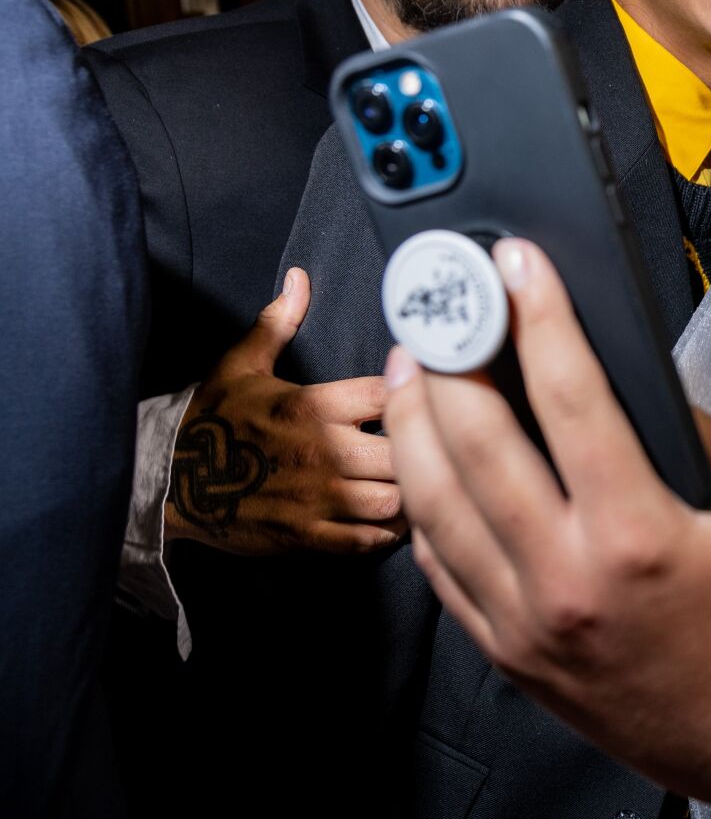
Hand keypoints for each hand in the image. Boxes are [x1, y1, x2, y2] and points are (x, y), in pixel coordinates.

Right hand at [167, 267, 400, 554]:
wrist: (166, 485)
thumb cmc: (211, 420)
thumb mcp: (239, 364)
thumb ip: (278, 322)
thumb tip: (300, 277)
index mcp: (314, 404)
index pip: (391, 392)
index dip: (418, 392)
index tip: (426, 393)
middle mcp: (324, 451)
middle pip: (406, 448)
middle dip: (428, 447)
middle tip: (437, 442)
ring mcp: (317, 498)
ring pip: (396, 499)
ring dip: (417, 492)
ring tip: (426, 481)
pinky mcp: (307, 536)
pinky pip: (368, 541)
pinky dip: (392, 532)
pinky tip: (400, 518)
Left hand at [383, 238, 710, 818]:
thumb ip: (701, 434)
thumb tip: (636, 378)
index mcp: (641, 535)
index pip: (571, 399)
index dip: (539, 318)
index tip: (517, 265)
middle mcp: (569, 578)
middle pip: (476, 443)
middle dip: (450, 358)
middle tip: (440, 306)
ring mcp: (525, 621)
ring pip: (435, 503)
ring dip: (414, 423)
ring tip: (412, 367)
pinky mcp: (505, 652)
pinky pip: (440, 567)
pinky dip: (423, 502)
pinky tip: (424, 457)